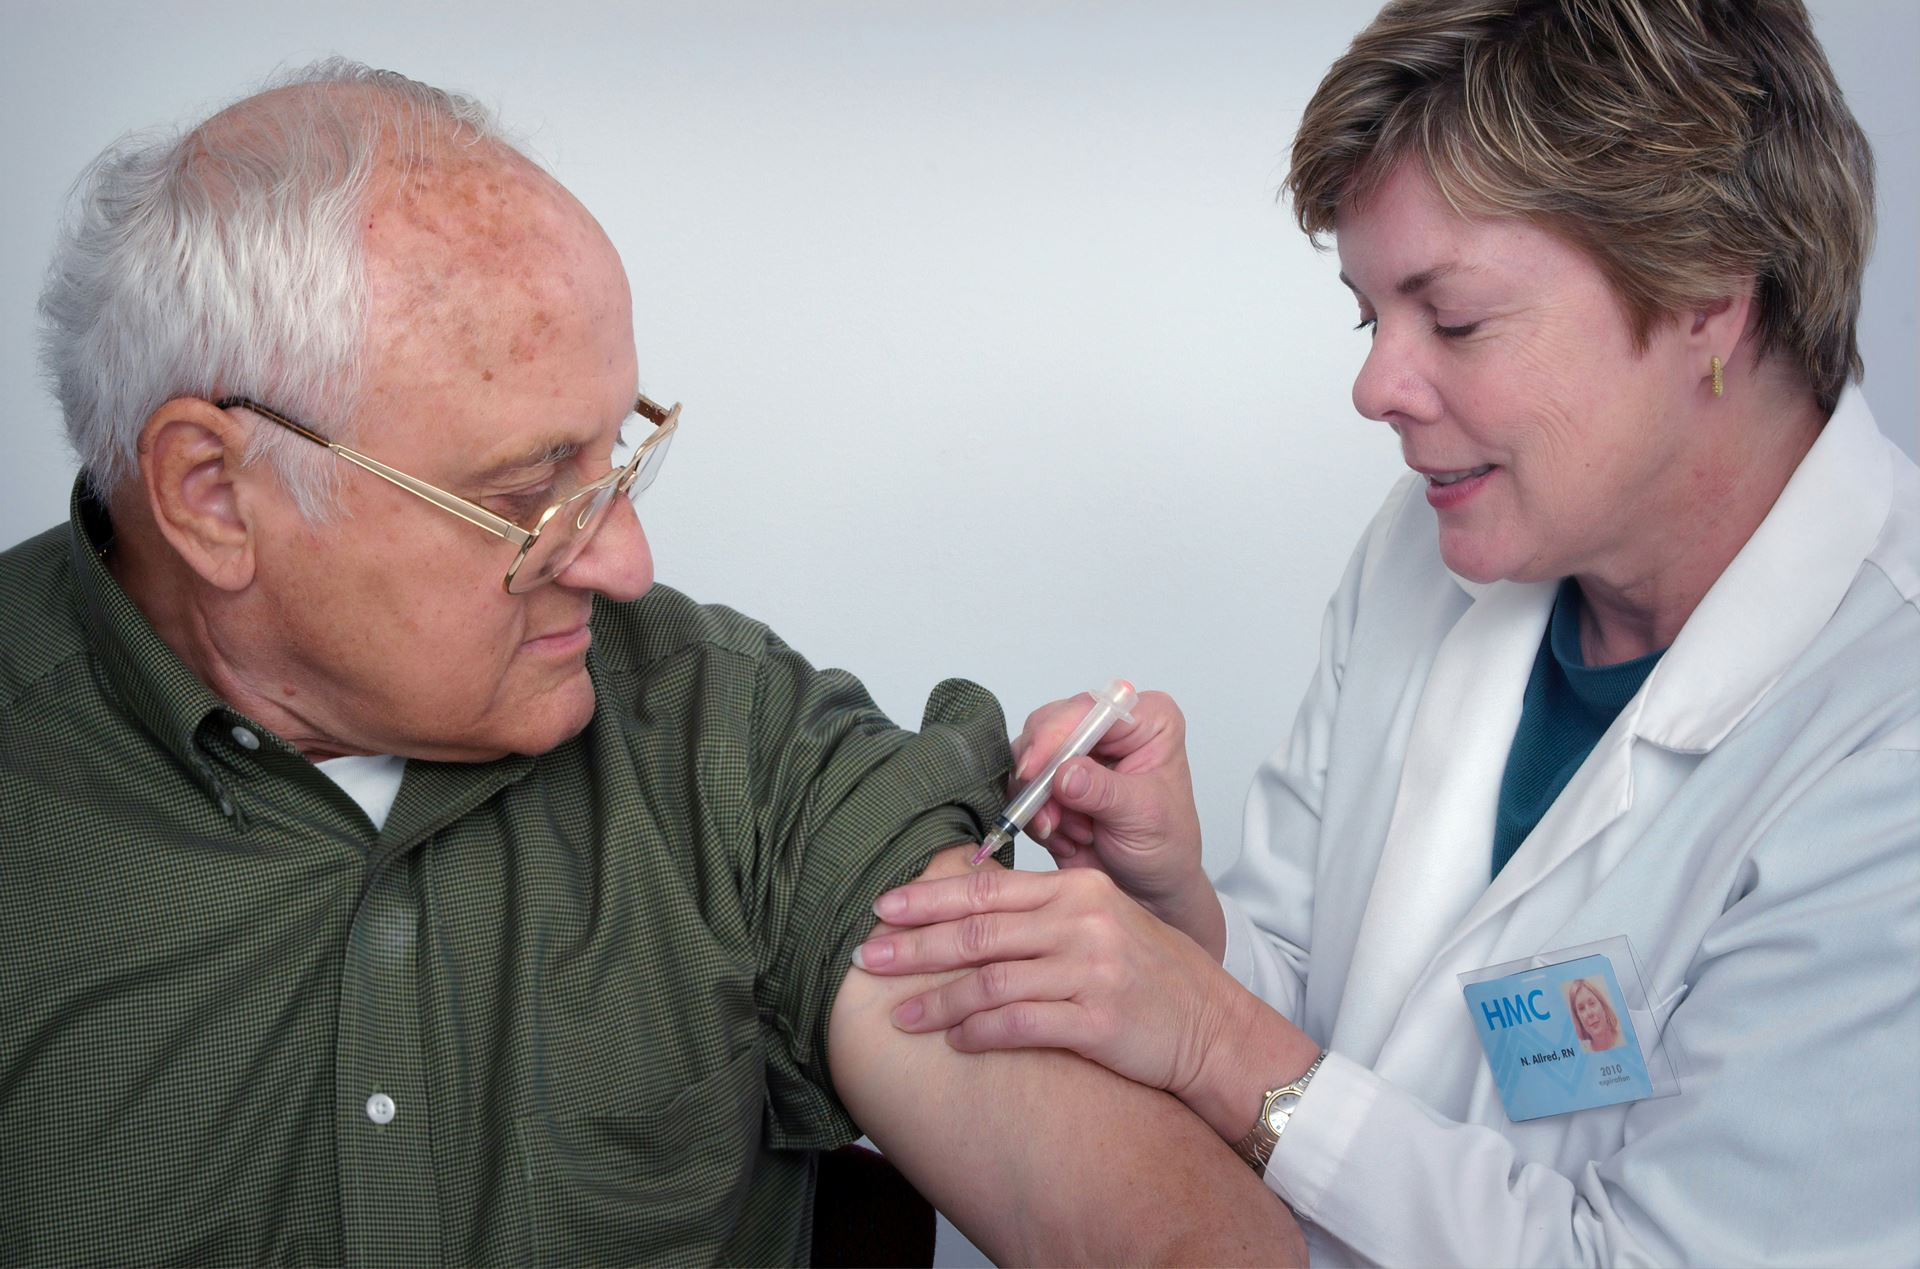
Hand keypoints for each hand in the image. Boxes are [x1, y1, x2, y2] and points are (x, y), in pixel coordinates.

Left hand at [854, 867, 1245, 1104]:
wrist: (1213, 1027)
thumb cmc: (1153, 975)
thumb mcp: (1103, 920)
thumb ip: (1045, 909)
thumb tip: (971, 903)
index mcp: (1078, 889)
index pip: (988, 887)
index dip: (929, 898)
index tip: (883, 908)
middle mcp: (1082, 922)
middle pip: (978, 930)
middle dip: (915, 946)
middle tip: (868, 957)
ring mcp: (1091, 971)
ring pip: (991, 980)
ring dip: (938, 1000)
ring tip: (901, 1016)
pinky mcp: (1098, 1021)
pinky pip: (1021, 1024)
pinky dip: (980, 1033)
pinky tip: (955, 1042)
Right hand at [1013, 690, 1221, 954]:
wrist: (1149, 889)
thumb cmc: (1165, 848)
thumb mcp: (1144, 817)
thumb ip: (1104, 792)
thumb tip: (1065, 773)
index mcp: (1146, 720)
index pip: (1091, 708)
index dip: (1058, 734)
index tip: (1036, 769)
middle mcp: (1108, 728)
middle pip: (1049, 725)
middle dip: (1042, 774)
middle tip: (1048, 814)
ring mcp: (1076, 753)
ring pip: (1028, 756)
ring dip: (1039, 801)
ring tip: (1069, 832)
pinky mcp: (1051, 779)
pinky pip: (1020, 787)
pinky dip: (1035, 817)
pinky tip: (1065, 837)